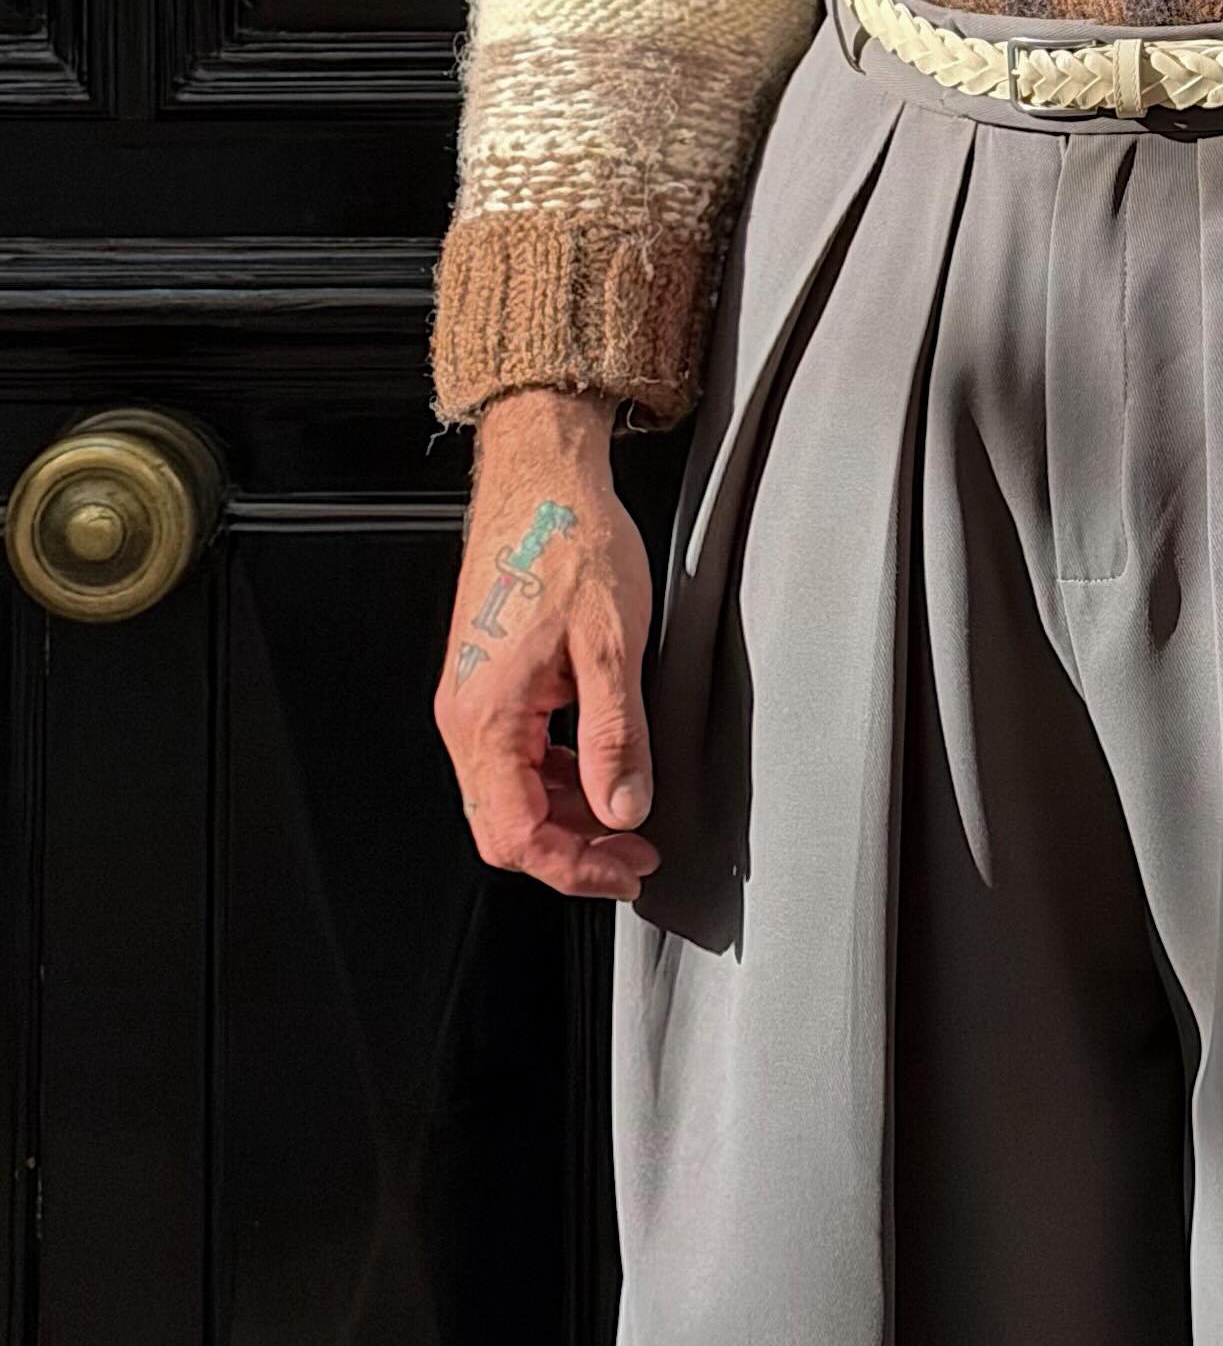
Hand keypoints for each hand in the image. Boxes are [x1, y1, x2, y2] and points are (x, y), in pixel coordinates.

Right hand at [434, 388, 659, 905]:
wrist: (540, 476)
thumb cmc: (570, 539)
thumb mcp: (611, 643)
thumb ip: (615, 737)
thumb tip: (623, 808)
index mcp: (486, 715)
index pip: (517, 836)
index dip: (577, 868)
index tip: (629, 868)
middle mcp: (464, 715)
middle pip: (504, 826)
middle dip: (572, 852)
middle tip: (635, 853)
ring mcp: (470, 698)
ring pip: (508, 794)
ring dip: (567, 816)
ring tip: (627, 813)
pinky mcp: (485, 682)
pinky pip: (513, 757)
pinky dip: (556, 777)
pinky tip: (597, 766)